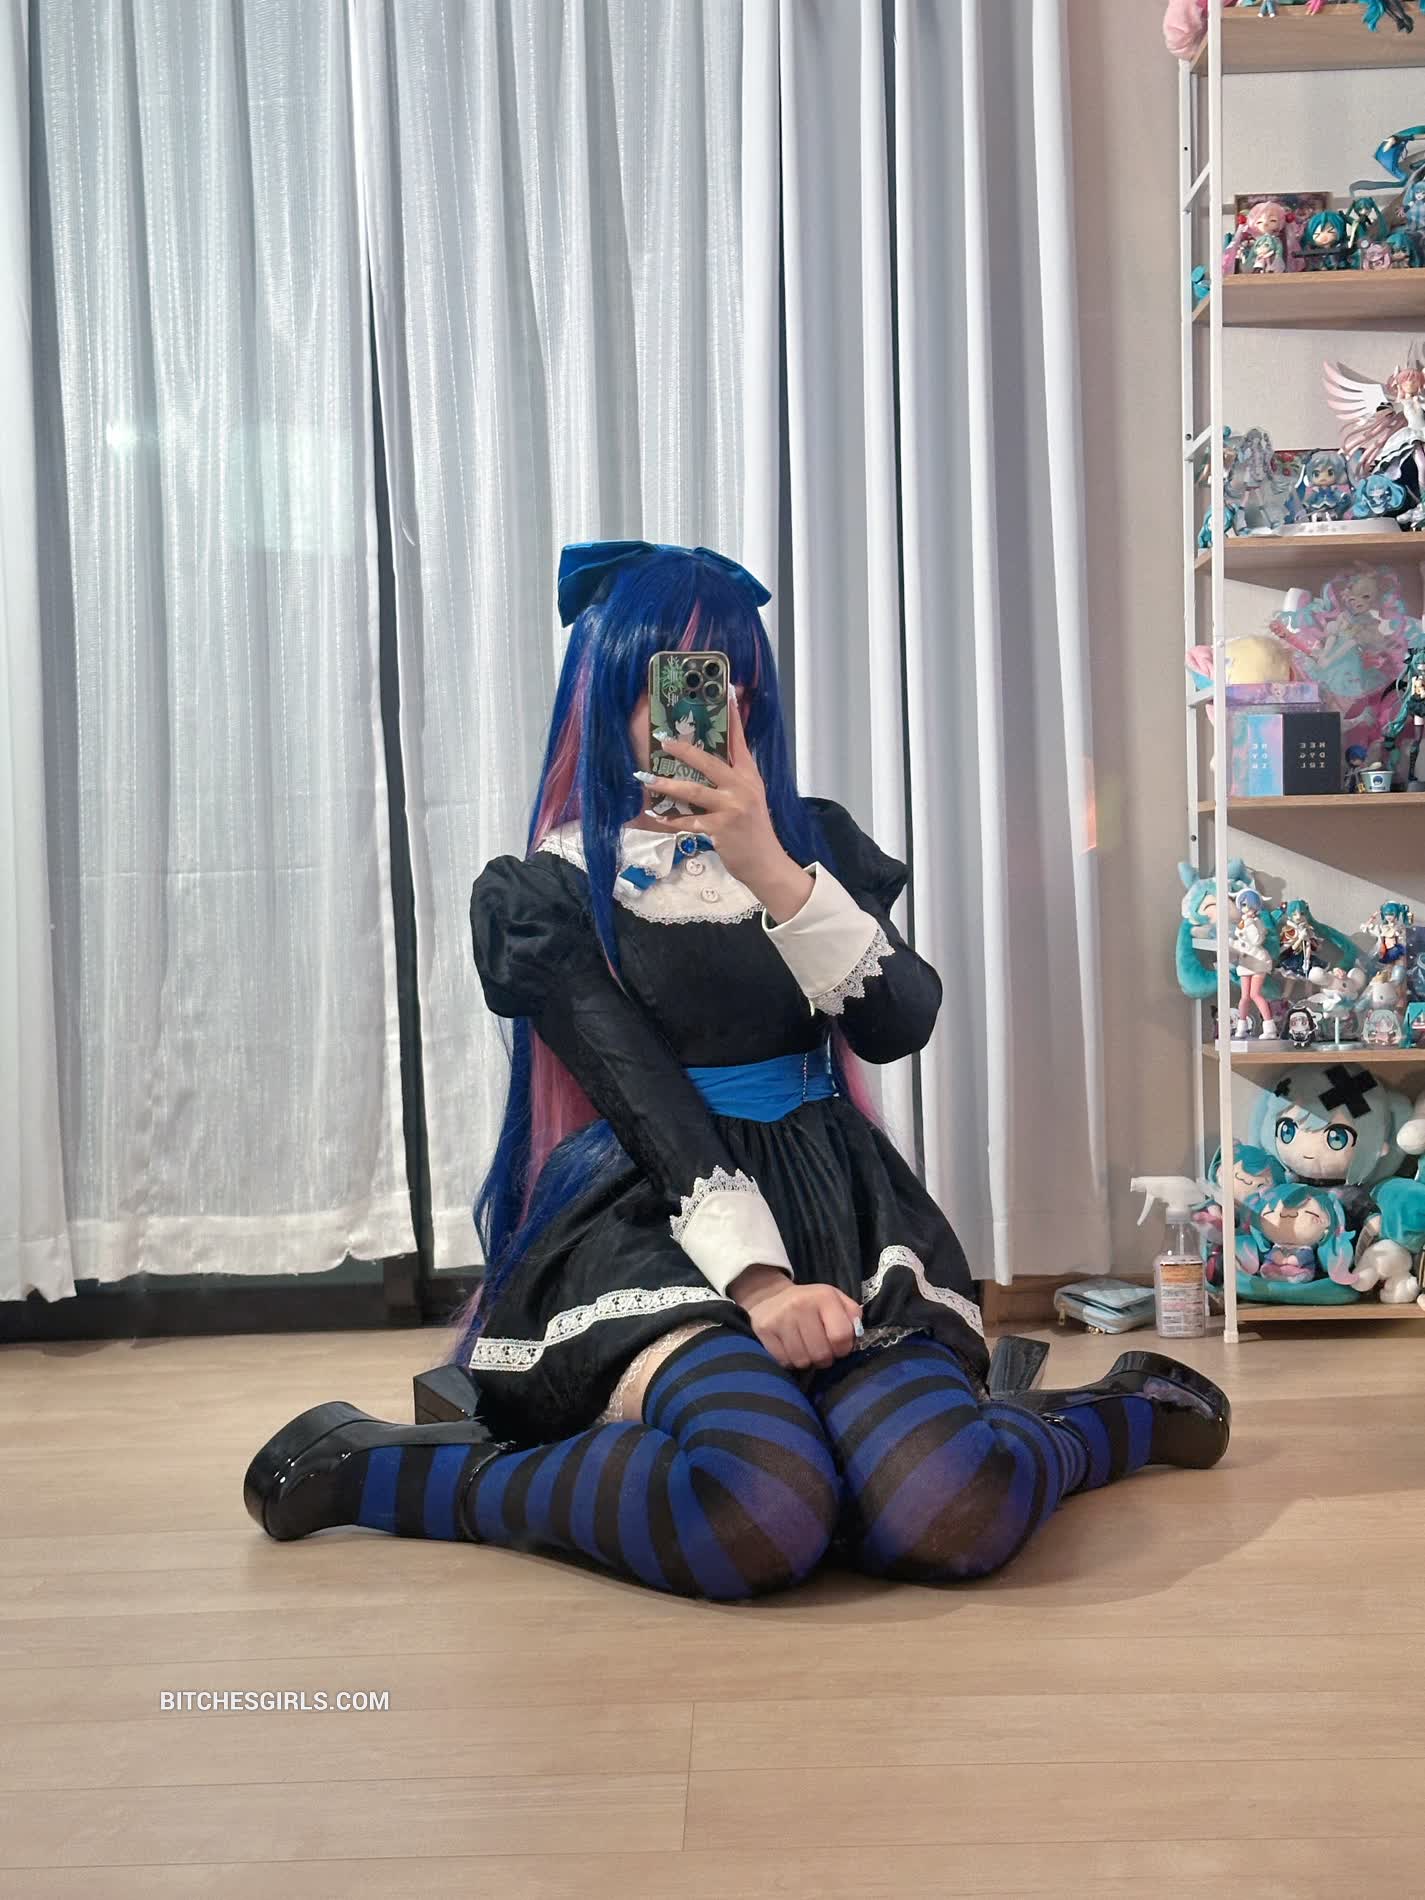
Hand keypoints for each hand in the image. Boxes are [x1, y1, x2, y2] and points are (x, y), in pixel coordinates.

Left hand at [637, 689, 812, 915]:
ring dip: (667, 786)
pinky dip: (671, 820)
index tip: (726, 694)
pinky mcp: (721, 829)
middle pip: (710, 762)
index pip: (739, 741)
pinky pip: (689, 822)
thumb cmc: (753, 828)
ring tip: (647, 780)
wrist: (765, 861)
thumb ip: (733, 778)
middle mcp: (742, 787)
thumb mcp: (750, 797)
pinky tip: (656, 816)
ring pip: (694, 791)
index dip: (732, 717)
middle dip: (684, 751)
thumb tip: (709, 760)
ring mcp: (732, 808)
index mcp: (749, 776)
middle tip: (664, 740)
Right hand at [729, 1263, 862, 1369]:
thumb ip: (852, 1315)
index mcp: (823, 1296)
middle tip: (821, 1350)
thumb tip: (857, 1334)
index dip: (844, 1348)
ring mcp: (781, 1318)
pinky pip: (785, 1362)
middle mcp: (801, 1305)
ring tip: (805, 1349)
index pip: (842, 1336)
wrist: (770, 1297)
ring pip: (803, 1361)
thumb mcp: (834, 1300)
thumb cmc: (810, 1303)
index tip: (838, 1346)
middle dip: (825, 1358)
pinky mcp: (764, 1330)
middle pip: (822, 1353)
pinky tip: (791, 1349)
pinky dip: (790, 1361)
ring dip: (807, 1361)